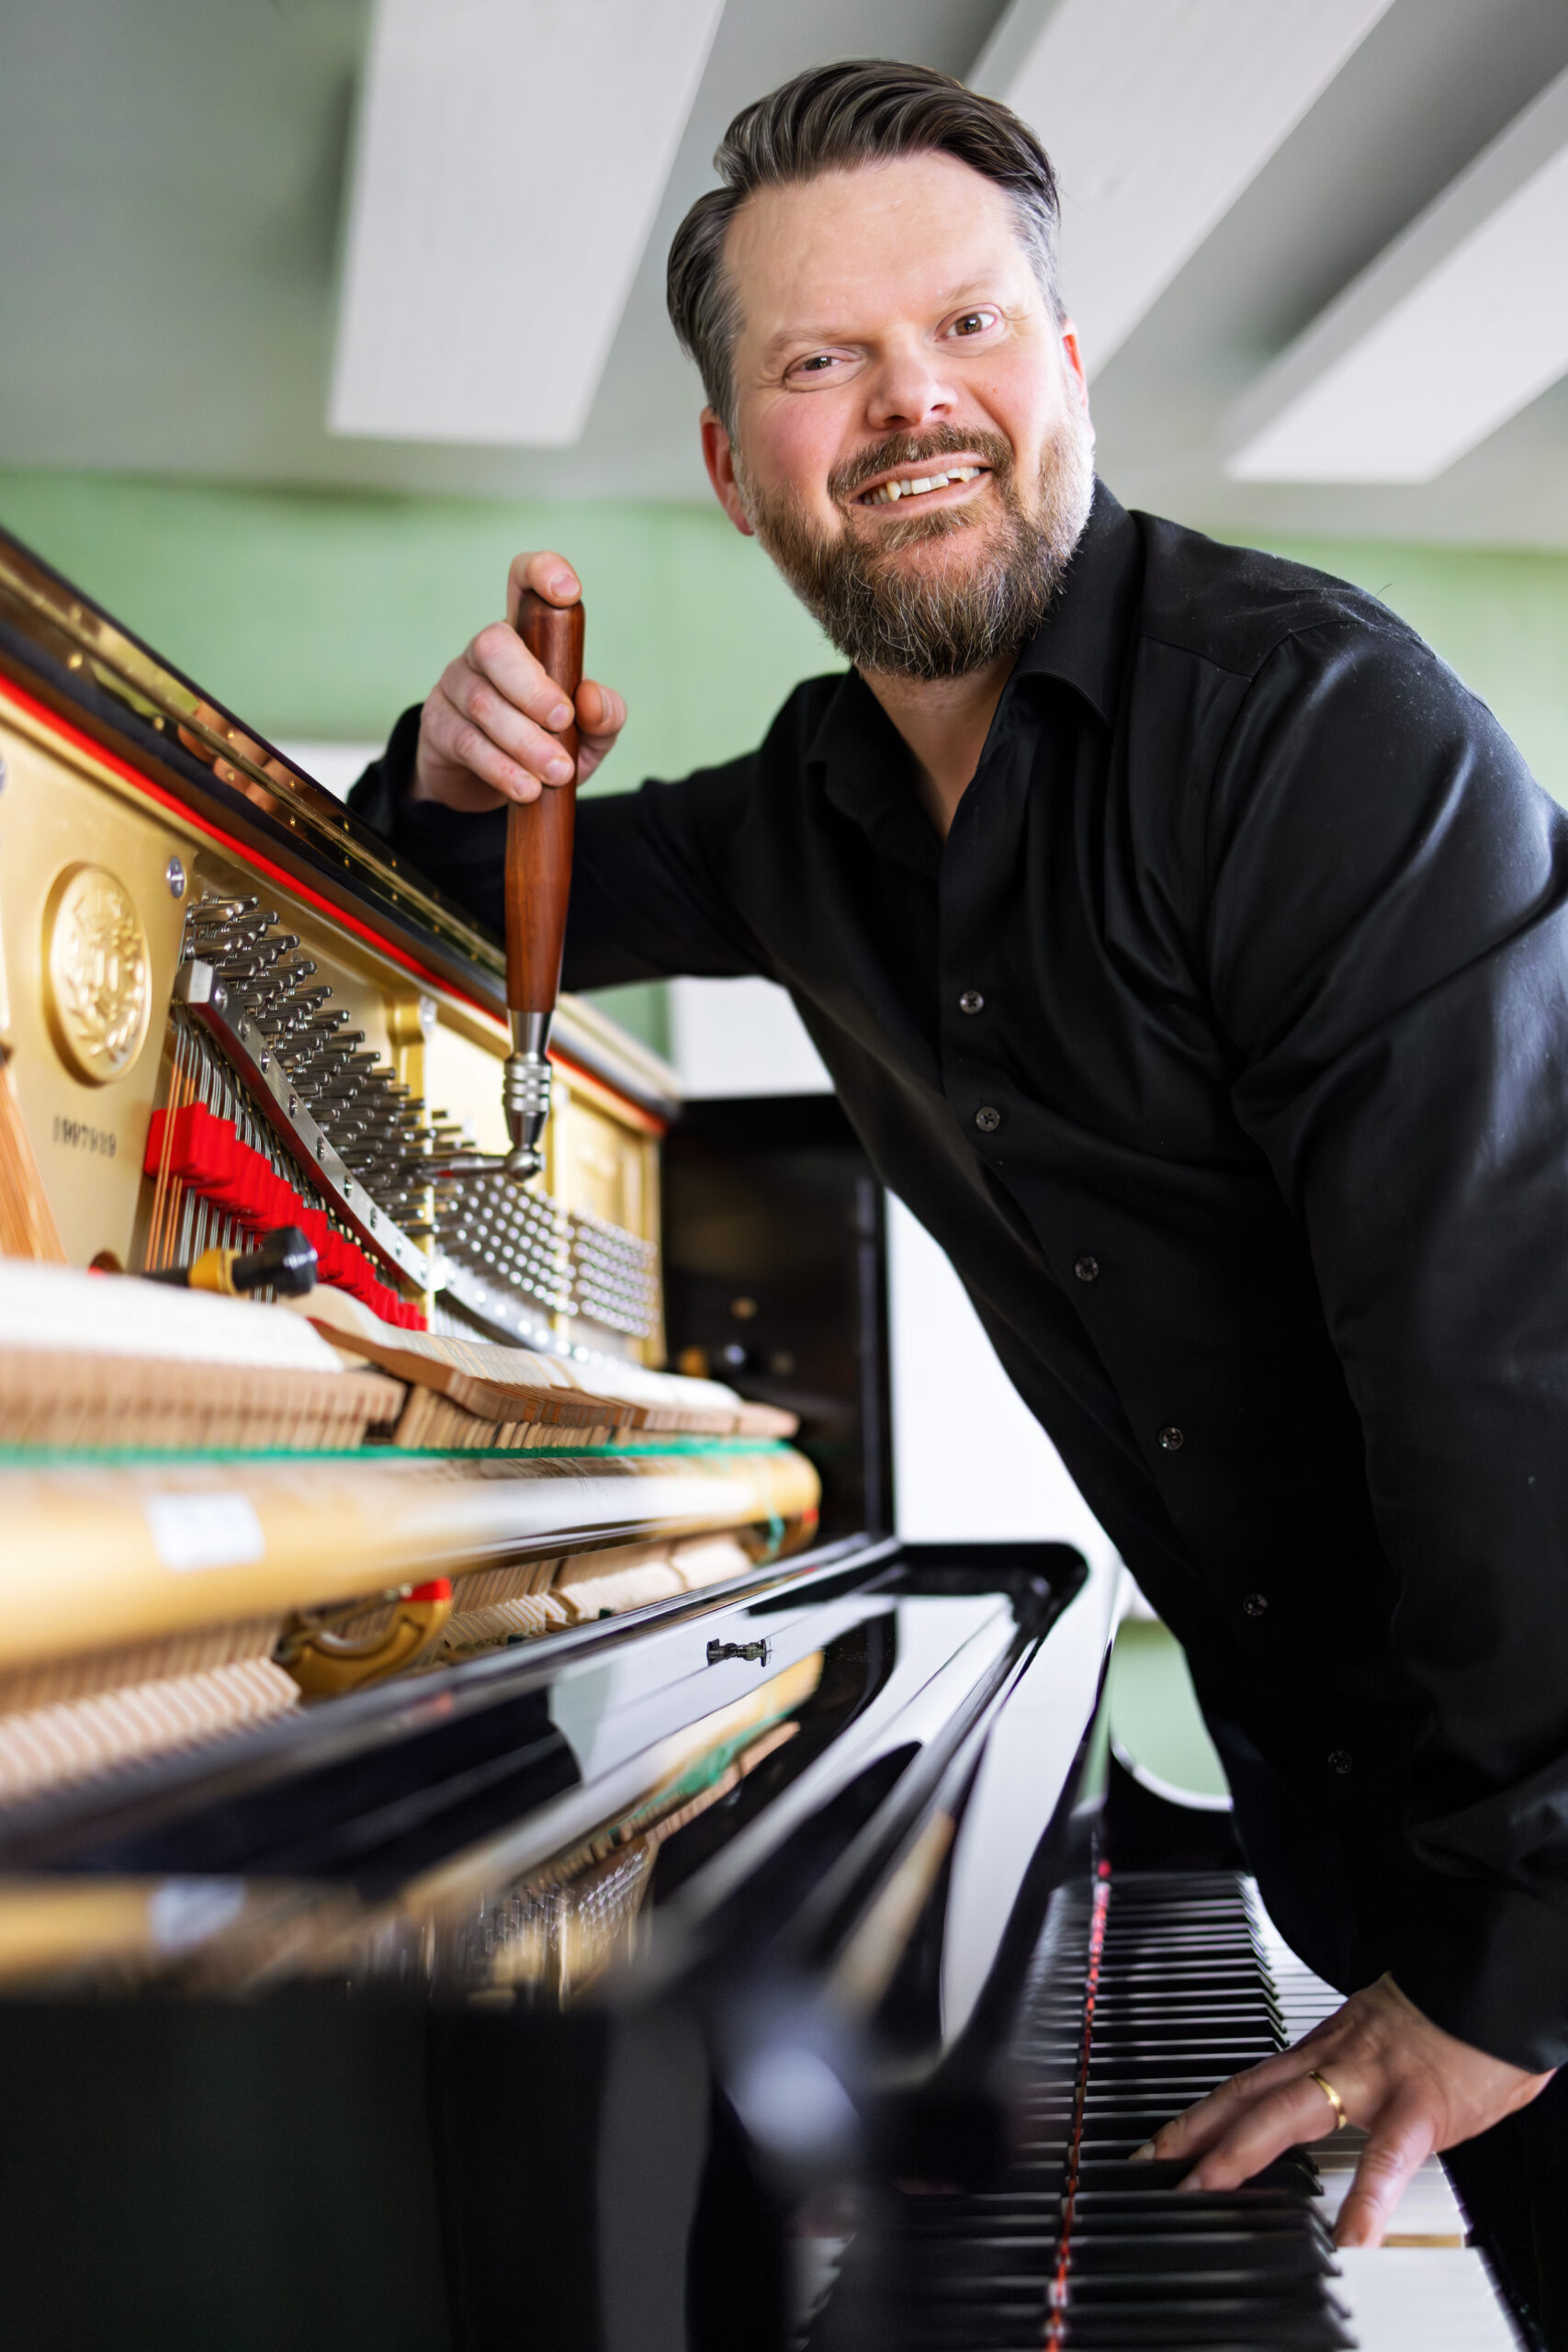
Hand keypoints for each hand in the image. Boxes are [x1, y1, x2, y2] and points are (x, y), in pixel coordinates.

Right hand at [411, 552, 626, 812]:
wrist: (487, 787)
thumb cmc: (543, 744)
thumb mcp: (585, 736)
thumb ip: (603, 718)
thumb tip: (592, 700)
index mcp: (525, 637)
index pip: (522, 582)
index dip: (541, 573)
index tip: (568, 593)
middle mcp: (485, 652)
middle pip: (494, 646)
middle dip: (532, 686)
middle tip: (563, 721)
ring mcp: (455, 686)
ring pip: (482, 702)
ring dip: (524, 741)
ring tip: (556, 773)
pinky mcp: (438, 727)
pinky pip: (468, 742)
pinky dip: (502, 768)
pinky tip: (526, 788)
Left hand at [1134, 1972, 1553, 2245]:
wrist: (1492, 1982)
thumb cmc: (1446, 2016)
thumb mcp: (1380, 2040)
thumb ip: (1350, 2072)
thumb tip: (1334, 2102)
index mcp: (1325, 2050)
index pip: (1247, 2083)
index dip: (1199, 2113)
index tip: (1160, 2145)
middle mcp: (1334, 2060)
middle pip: (1247, 2095)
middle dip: (1193, 2131)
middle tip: (1150, 2166)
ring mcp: (1370, 2082)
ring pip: (1290, 2113)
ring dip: (1241, 2151)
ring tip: (1208, 2190)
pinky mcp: (1419, 2106)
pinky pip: (1389, 2156)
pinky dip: (1368, 2196)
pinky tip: (1352, 2235)